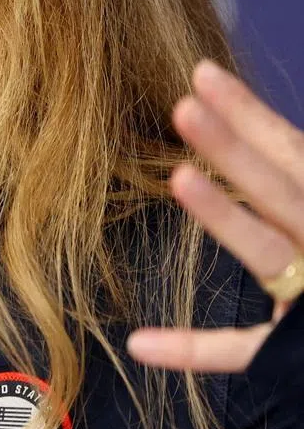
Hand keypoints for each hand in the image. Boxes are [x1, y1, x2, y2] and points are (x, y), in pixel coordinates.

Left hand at [127, 60, 302, 372]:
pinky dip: (195, 350)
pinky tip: (140, 343)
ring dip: (225, 216)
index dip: (249, 114)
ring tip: (179, 178)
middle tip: (182, 106)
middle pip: (279, 189)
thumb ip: (292, 174)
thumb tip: (251, 125)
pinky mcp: (297, 354)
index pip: (290, 152)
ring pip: (267, 253)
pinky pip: (244, 351)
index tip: (202, 74)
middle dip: (235, 149)